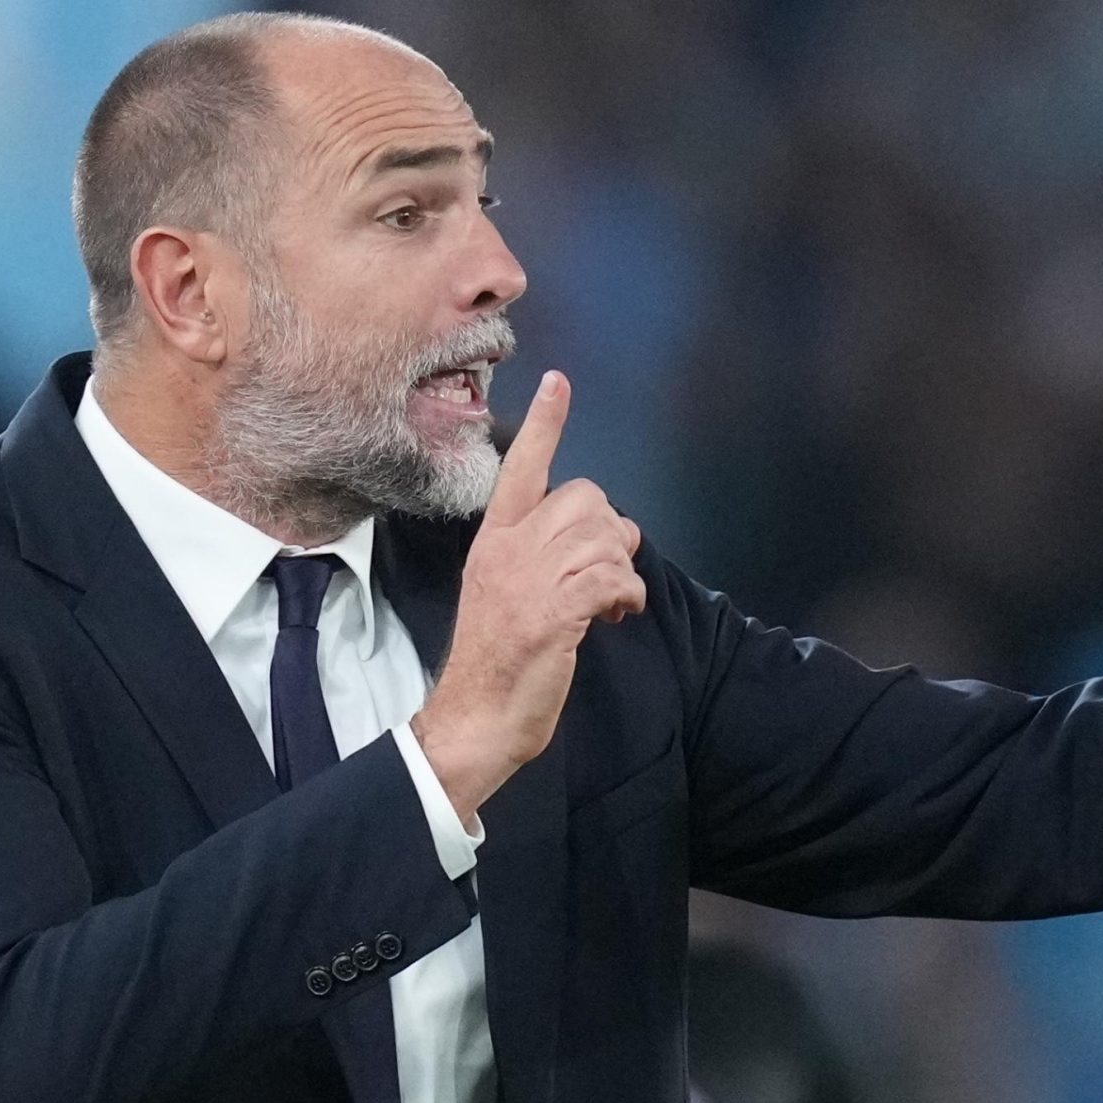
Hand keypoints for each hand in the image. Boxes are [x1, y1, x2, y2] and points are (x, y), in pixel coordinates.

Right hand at [411, 372, 645, 819]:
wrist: (474, 720)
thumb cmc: (496, 662)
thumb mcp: (507, 594)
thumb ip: (540, 558)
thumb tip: (593, 541)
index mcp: (494, 541)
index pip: (522, 468)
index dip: (544, 425)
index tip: (557, 382)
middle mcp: (509, 550)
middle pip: (586, 498)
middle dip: (612, 532)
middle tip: (608, 574)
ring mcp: (530, 580)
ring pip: (605, 536)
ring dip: (623, 570)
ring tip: (612, 602)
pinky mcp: (553, 613)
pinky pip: (612, 577)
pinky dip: (627, 595)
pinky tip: (617, 617)